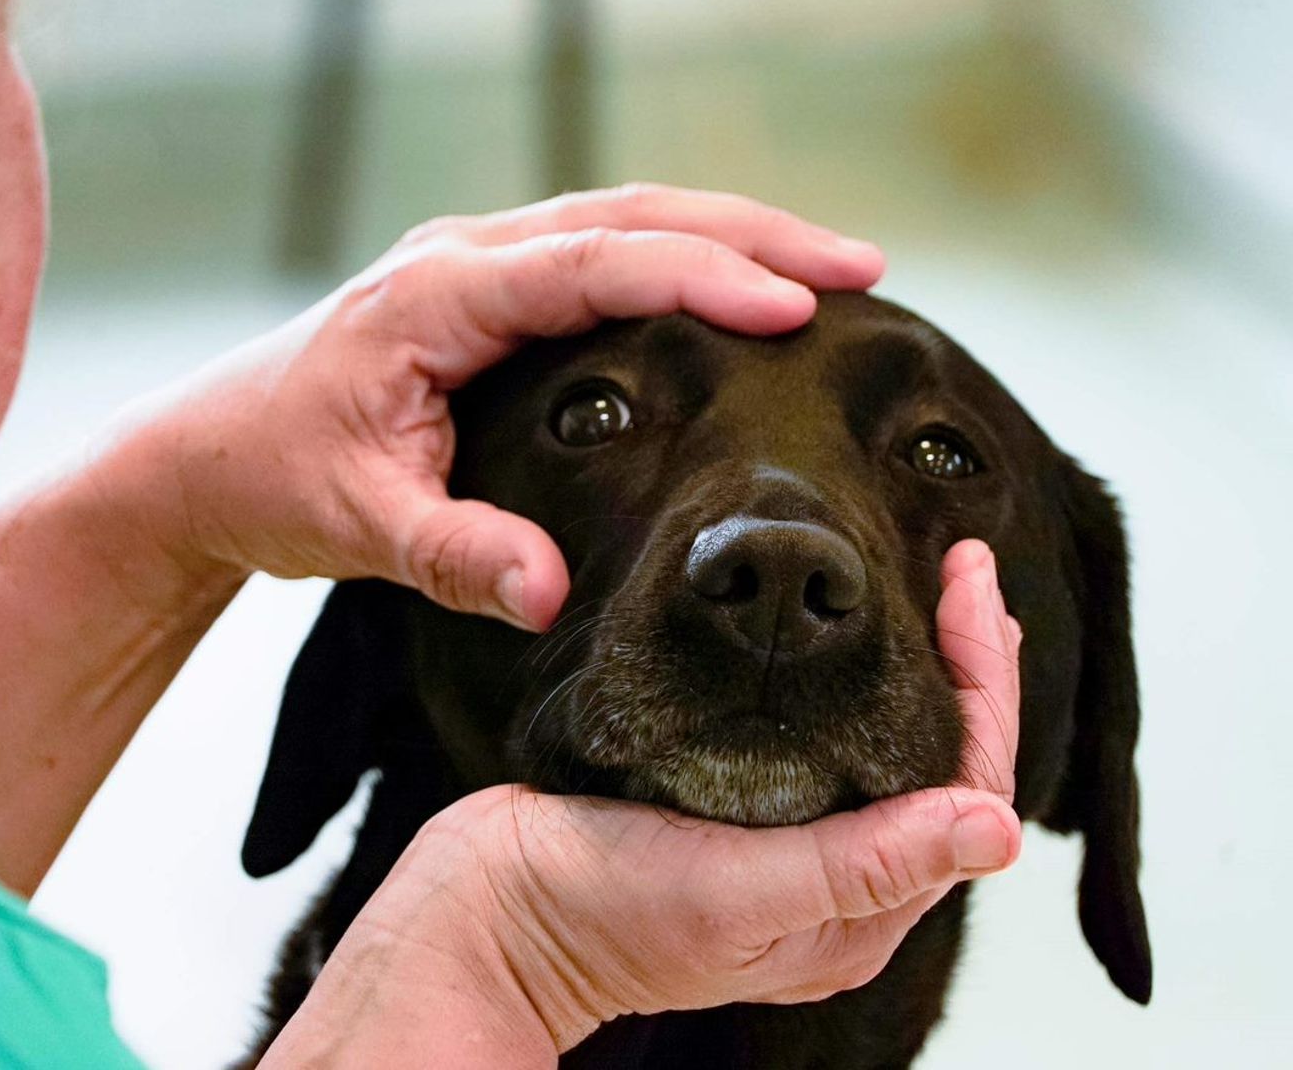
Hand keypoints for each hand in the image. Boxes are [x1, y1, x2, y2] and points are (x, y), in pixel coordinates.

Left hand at [114, 185, 882, 628]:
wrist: (204, 459)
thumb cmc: (272, 479)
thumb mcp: (358, 525)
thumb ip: (455, 556)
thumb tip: (553, 596)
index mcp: (435, 296)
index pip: (590, 266)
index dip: (699, 280)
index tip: (797, 307)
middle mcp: (462, 259)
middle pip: (630, 216)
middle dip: (751, 235)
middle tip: (859, 268)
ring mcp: (475, 269)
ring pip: (623, 222)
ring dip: (727, 237)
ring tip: (828, 270)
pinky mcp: (485, 296)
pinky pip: (600, 257)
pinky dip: (679, 264)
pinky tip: (733, 294)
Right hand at [261, 541, 1020, 1067]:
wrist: (491, 908)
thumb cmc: (599, 916)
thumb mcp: (741, 892)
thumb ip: (867, 862)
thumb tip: (997, 829)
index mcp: (856, 913)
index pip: (967, 787)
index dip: (984, 681)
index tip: (972, 586)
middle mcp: (835, 880)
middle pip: (938, 762)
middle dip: (964, 665)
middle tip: (966, 573)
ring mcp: (787, 845)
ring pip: (882, 744)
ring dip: (912, 668)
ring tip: (930, 596)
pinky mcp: (735, 808)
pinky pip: (819, 738)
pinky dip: (846, 681)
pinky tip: (837, 641)